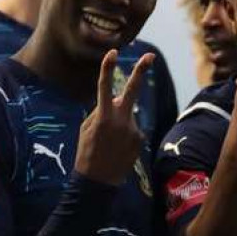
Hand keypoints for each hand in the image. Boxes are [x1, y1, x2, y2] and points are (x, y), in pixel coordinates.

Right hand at [75, 49, 153, 185]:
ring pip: (126, 115)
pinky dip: (124, 134)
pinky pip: (131, 128)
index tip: (113, 52)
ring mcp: (133, 129)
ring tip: (109, 142)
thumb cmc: (87, 153)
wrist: (98, 183)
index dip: (107, 68)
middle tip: (150, 56)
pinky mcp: (140, 138)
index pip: (104, 87)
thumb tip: (114, 100)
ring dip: (119, 122)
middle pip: (132, 90)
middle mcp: (121, 120)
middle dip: (141, 71)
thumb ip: (100, 111)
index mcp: (103, 117)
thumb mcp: (85, 129)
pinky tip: (117, 148)